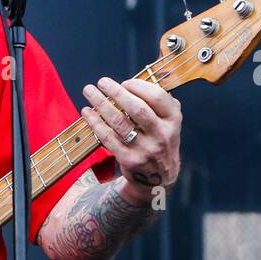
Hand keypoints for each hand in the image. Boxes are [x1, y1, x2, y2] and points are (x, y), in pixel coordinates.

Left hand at [80, 76, 181, 205]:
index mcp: (173, 120)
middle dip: (117, 92)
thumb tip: (133, 83)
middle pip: (137, 109)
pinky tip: (86, 112)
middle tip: (102, 82)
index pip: (157, 97)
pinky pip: (108, 138)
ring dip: (101, 104)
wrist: (159, 178)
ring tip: (89, 92)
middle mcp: (161, 134)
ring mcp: (145, 149)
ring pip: (119, 122)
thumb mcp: (169, 122)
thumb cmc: (160, 140)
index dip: (139, 86)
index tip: (125, 82)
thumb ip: (159, 103)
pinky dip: (95, 123)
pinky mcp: (129, 160)